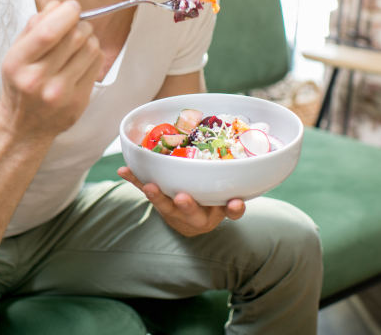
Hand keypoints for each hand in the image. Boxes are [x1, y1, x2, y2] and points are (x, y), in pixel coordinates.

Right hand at [0, 0, 103, 141]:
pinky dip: (93, 54)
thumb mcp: (16, 53)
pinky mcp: (78, 102)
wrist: (24, 126)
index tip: (72, 7)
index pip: (48, 32)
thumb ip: (34, 26)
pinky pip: (97, 64)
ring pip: (90, 48)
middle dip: (80, 23)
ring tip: (79, 42)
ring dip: (89, 37)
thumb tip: (59, 5)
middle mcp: (38, 80)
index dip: (66, 13)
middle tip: (76, 24)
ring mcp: (60, 93)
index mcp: (17, 63)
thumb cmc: (20, 83)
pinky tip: (82, 58)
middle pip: (75, 37)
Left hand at [117, 167, 245, 236]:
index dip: (233, 209)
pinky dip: (135, 180)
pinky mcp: (160, 204)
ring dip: (157, 197)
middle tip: (182, 198)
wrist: (189, 221)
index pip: (230, 212)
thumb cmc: (213, 200)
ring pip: (167, 208)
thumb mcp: (225, 196)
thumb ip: (234, 182)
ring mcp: (177, 212)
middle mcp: (199, 215)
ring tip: (148, 186)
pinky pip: (147, 192)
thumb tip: (257, 159)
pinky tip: (123, 171)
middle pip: (195, 214)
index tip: (235, 202)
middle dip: (188, 206)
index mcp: (218, 211)